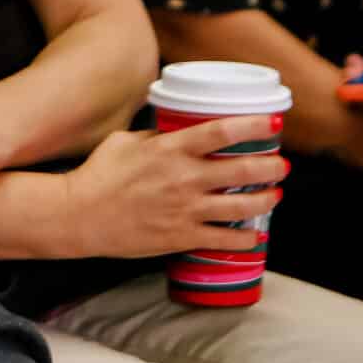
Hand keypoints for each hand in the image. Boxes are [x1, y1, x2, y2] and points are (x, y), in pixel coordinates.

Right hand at [61, 116, 285, 259]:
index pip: (222, 132)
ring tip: (276, 195)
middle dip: (271, 166)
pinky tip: (254, 235)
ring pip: (242, 206)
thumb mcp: (126, 142)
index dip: (254, 125)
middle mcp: (184, 178)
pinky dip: (246, 238)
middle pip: (243, 169)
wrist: (80, 216)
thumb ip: (157, 137)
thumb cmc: (98, 174)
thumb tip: (178, 131)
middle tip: (281, 164)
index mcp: (171, 149)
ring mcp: (185, 210)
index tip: (273, 122)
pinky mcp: (182, 237)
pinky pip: (225, 240)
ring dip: (267, 200)